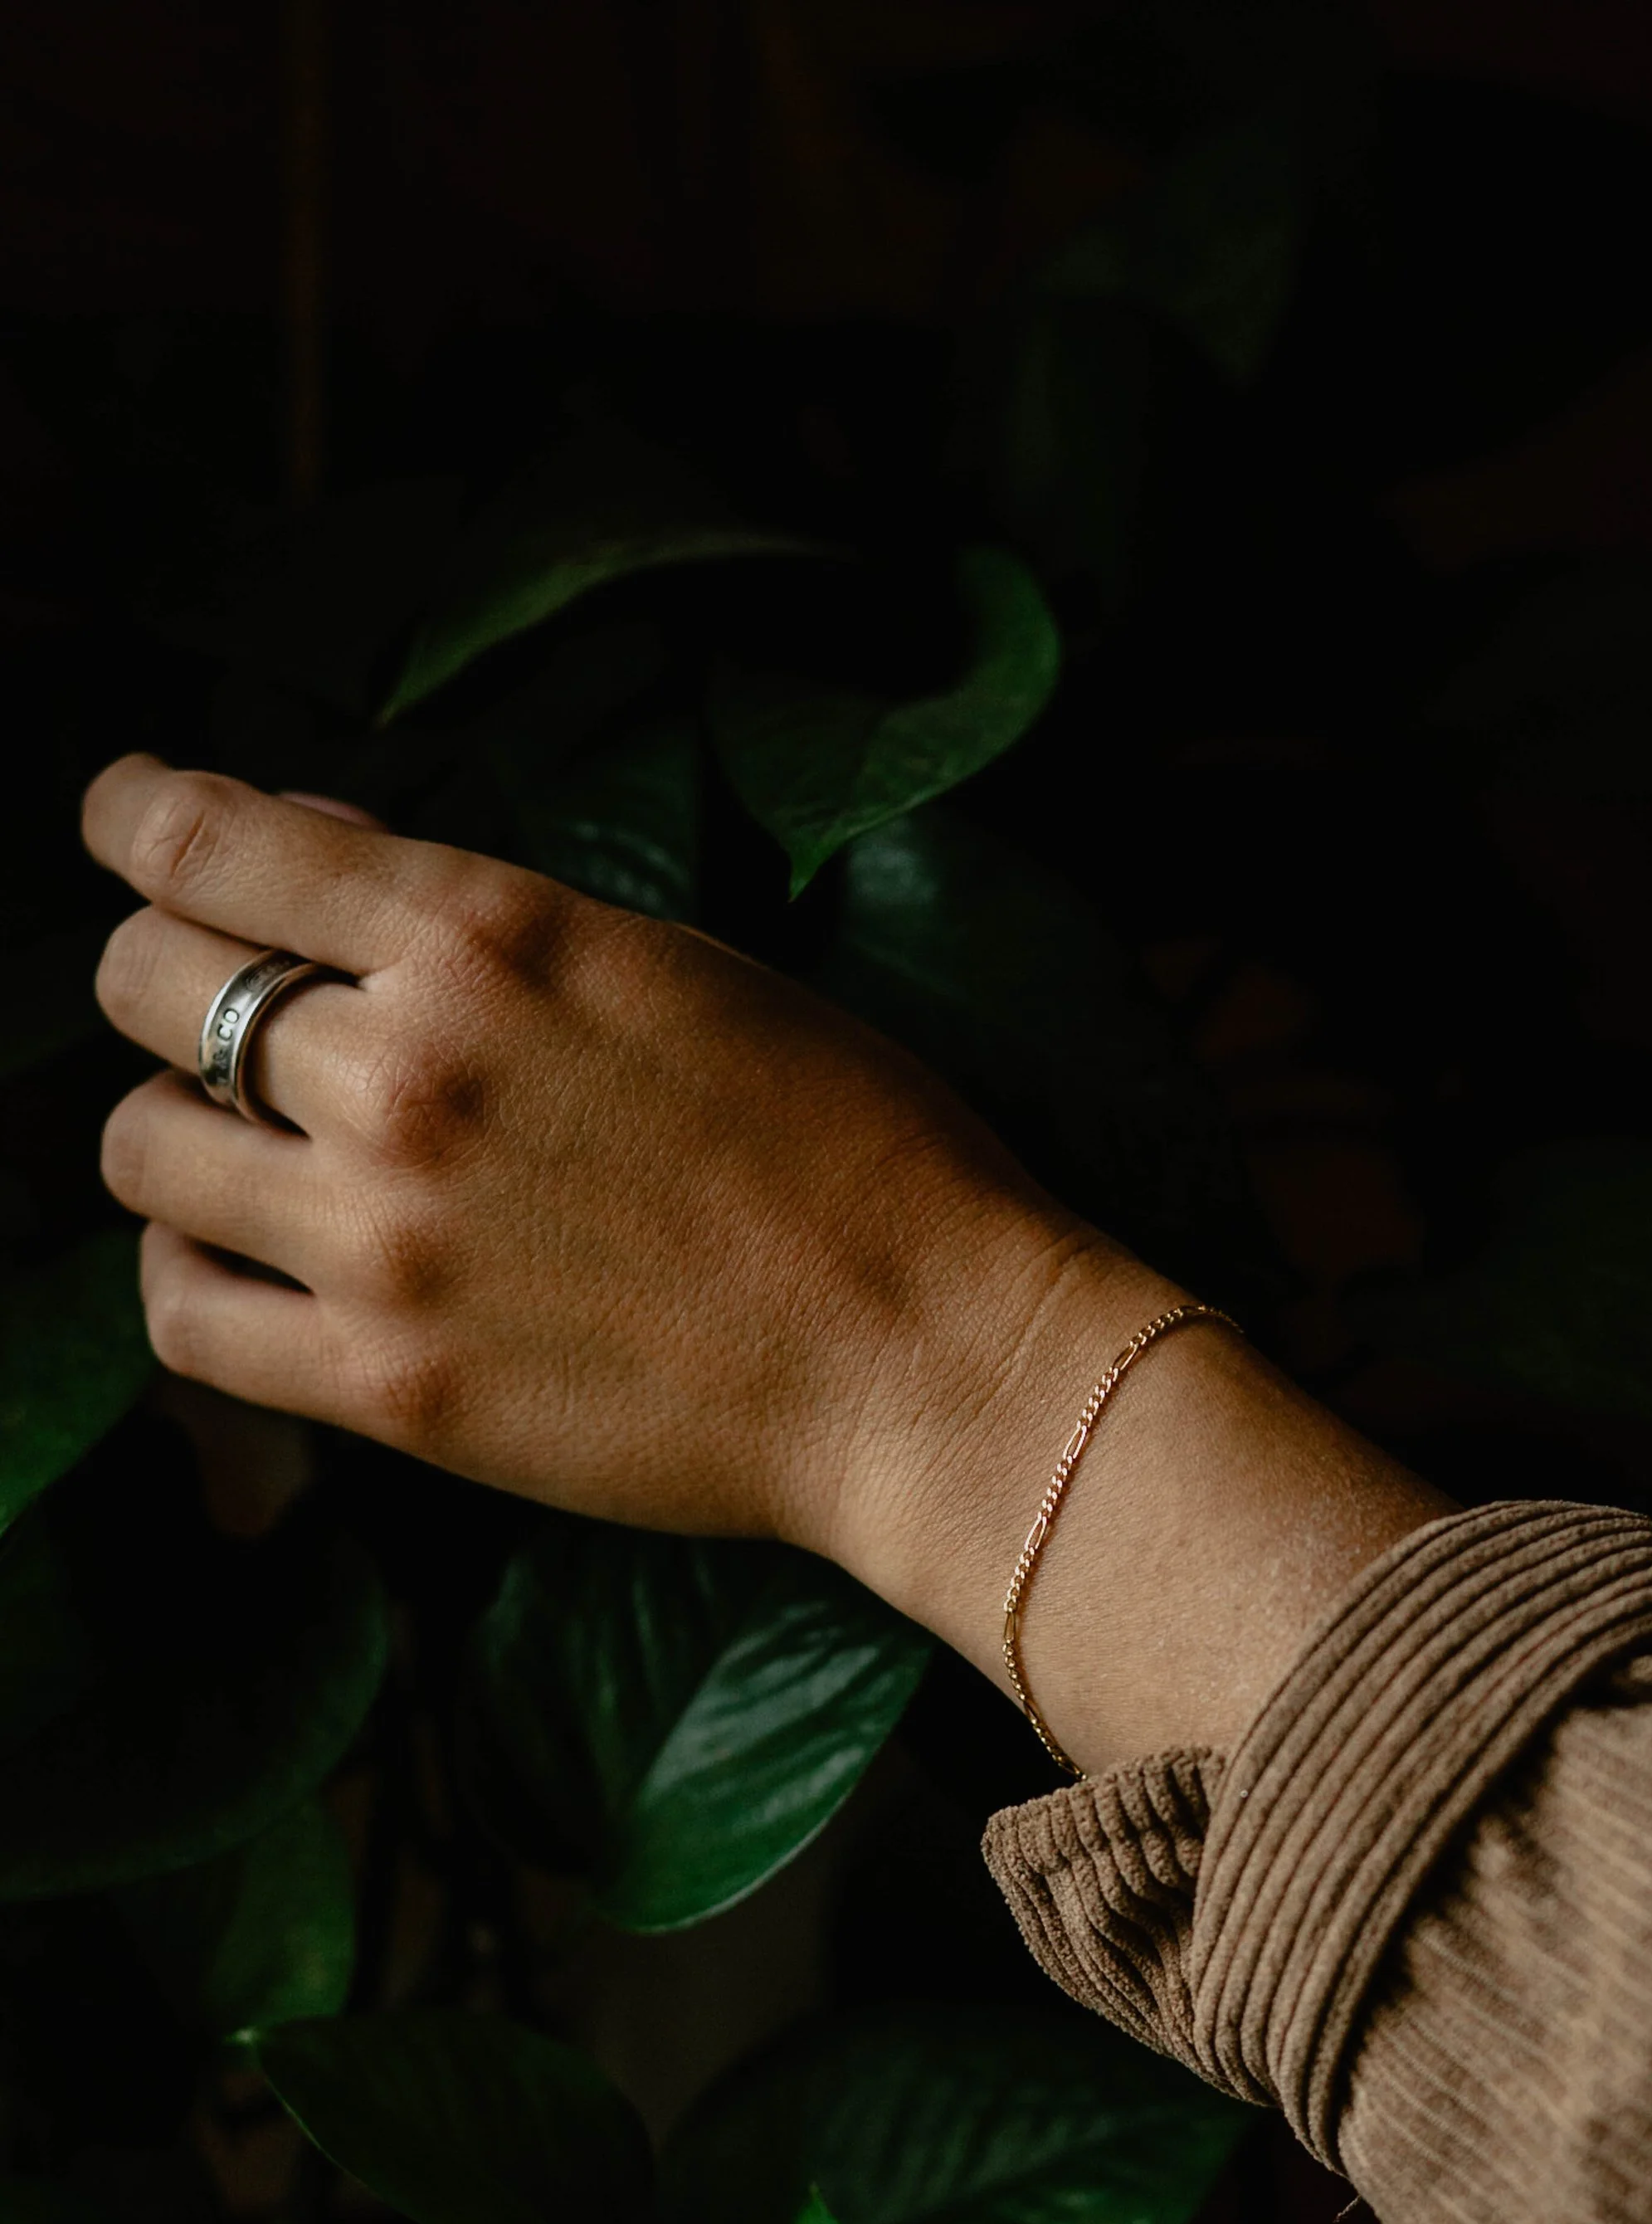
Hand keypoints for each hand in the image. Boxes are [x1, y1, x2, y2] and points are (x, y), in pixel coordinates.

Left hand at [88, 753, 1449, 1768]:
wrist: (930, 1359)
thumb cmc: (853, 1151)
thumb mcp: (681, 966)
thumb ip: (494, 925)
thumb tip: (329, 869)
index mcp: (489, 938)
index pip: (210, 840)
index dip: (139, 819)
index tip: (129, 821)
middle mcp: (407, 1071)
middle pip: (145, 982)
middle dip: (162, 974)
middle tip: (208, 1004)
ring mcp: (384, 1235)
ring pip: (139, 1147)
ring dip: (174, 1135)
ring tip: (237, 1154)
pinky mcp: (389, 1385)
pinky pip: (181, 1316)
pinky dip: (187, 1278)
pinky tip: (240, 1268)